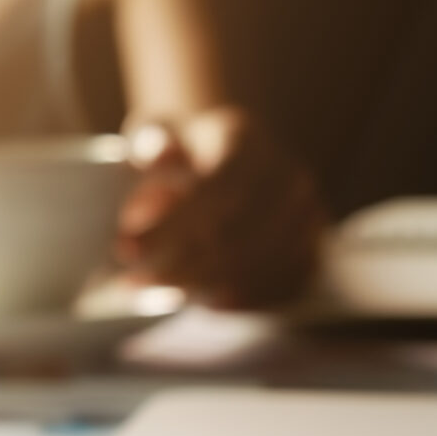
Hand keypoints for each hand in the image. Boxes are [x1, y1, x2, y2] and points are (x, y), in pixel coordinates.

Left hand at [117, 108, 325, 307]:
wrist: (225, 154)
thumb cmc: (179, 148)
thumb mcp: (156, 132)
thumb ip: (149, 144)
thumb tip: (154, 155)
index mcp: (244, 139)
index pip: (213, 189)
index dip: (170, 226)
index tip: (125, 250)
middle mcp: (285, 175)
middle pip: (233, 234)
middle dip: (178, 266)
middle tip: (129, 284)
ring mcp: (305, 213)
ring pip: (254, 264)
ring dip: (202, 286)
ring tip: (154, 294)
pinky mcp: (311, 246)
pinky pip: (281, 284)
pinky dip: (241, 299)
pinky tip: (205, 303)